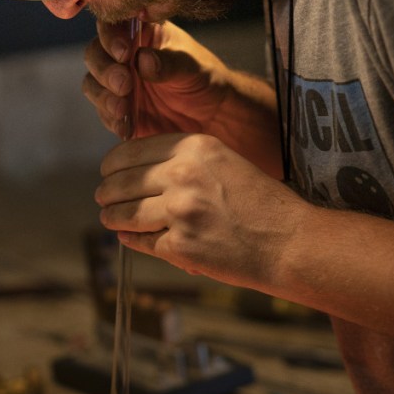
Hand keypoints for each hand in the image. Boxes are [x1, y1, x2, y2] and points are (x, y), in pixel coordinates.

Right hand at [83, 20, 230, 138]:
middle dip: (105, 70)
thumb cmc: (204, 79)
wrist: (212, 116)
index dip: (111, 37)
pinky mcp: (119, 111)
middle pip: (95, 55)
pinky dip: (112, 120)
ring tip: (123, 109)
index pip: (114, 26)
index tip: (124, 54)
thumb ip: (168, 63)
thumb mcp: (192, 67)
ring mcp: (119, 84)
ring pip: (93, 85)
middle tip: (124, 85)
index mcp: (141, 33)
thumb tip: (142, 59)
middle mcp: (124, 56)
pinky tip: (126, 127)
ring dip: (104, 97)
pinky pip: (105, 113)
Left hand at [95, 132, 302, 287]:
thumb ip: (184, 161)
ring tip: (110, 220)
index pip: (131, 151)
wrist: (290, 242)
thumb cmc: (262, 203)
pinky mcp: (180, 246)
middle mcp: (182, 174)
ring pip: (124, 214)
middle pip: (120, 182)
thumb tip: (138, 170)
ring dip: (112, 218)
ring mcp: (179, 211)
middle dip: (107, 193)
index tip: (108, 173)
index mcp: (194, 147)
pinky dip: (131, 241)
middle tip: (103, 199)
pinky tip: (128, 238)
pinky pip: (141, 242)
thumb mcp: (224, 162)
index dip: (113, 164)